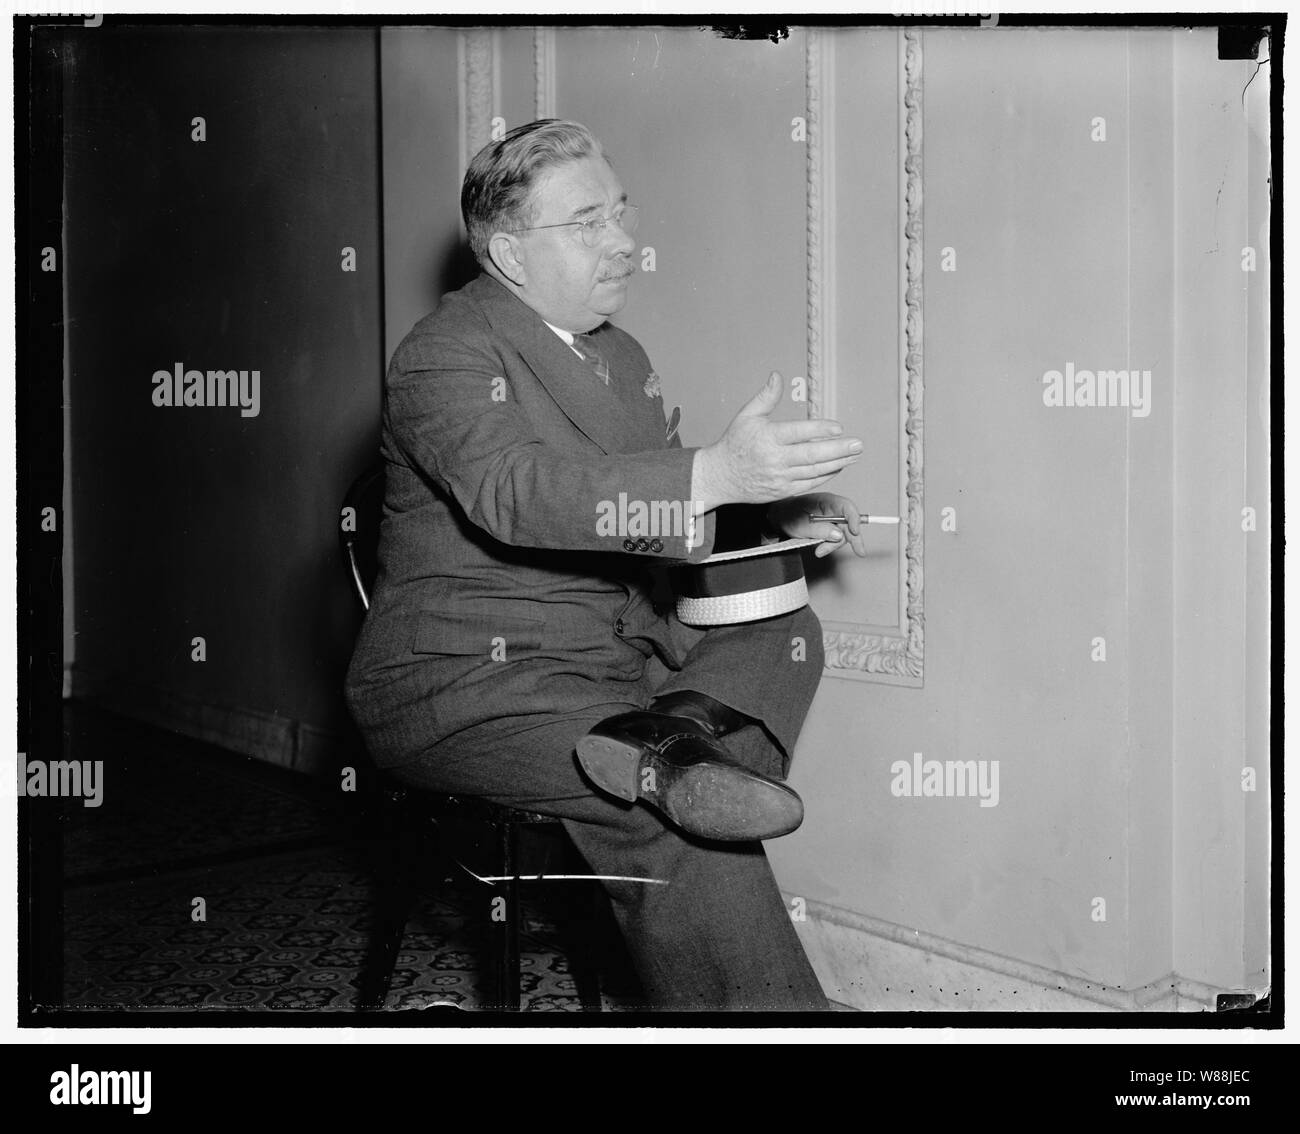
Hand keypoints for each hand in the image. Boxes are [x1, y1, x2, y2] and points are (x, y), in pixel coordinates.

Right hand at [692, 371, 861, 510]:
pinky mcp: (782, 490)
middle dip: (838, 450)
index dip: (820, 429)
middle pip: (812, 455)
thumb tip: (777, 376)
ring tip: (855, 455)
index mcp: (768, 438)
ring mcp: (780, 477)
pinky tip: (838, 466)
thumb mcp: (747, 416)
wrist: (720, 476)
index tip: (838, 427)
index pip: (799, 433)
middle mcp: (775, 459)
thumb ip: (766, 397)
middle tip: (858, 444)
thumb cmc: (734, 444)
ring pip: (814, 471)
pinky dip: (826, 475)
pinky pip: (809, 483)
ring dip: (838, 463)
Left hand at [767, 493, 868, 558]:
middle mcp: (832, 509)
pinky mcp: (828, 528)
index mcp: (826, 501)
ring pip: (842, 534)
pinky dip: (829, 546)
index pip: (847, 507)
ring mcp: (831, 519)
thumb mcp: (801, 525)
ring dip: (834, 545)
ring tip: (819, 551)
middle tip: (859, 552)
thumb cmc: (787, 516)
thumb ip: (820, 530)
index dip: (854, 519)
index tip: (854, 532)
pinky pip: (834, 538)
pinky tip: (819, 550)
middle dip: (853, 538)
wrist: (778, 519)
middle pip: (849, 523)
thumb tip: (839, 535)